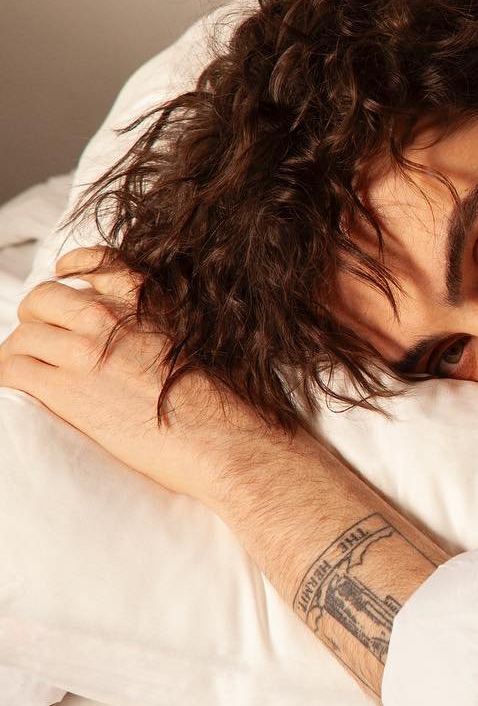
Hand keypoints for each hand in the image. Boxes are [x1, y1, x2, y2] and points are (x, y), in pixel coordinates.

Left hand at [0, 246, 286, 505]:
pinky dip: (11, 378)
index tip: (67, 276)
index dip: (75, 269)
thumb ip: (168, 325)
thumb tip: (147, 339)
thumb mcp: (206, 342)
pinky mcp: (66, 390)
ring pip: (22, 336)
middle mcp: (113, 317)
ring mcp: (86, 351)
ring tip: (33, 373)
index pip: (98, 264)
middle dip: (40, 317)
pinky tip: (26, 391)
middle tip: (47, 340)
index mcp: (151, 302)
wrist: (223, 441)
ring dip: (22, 353)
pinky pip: (12, 370)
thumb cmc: (227, 402)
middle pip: (46, 298)